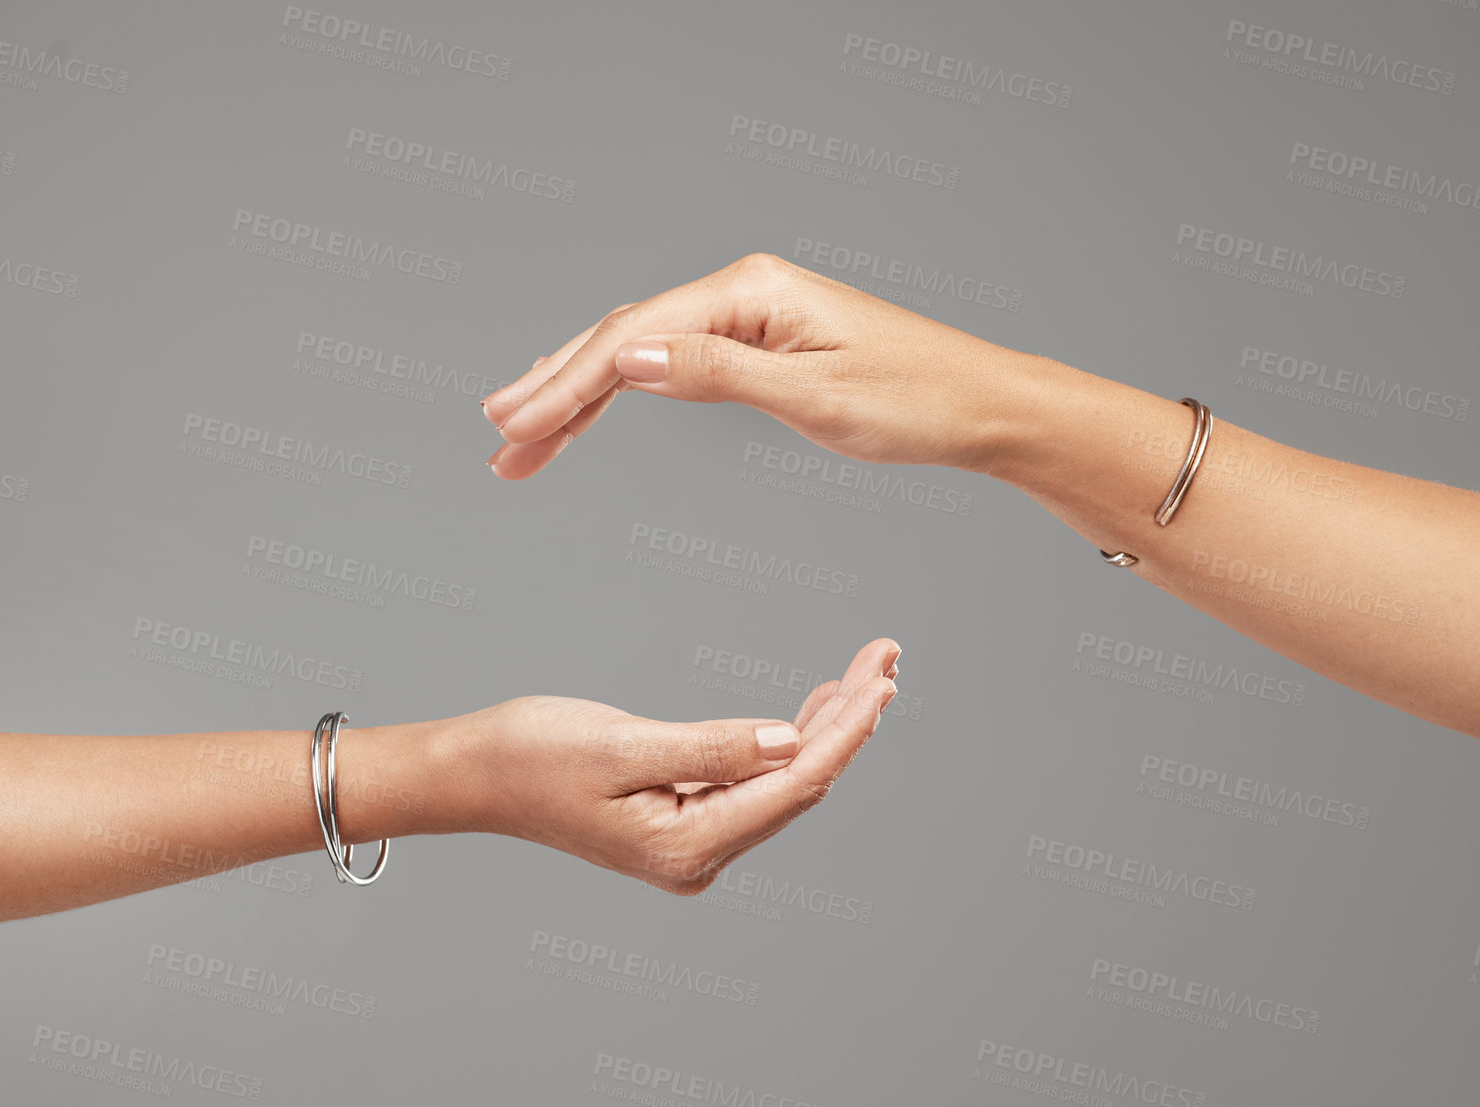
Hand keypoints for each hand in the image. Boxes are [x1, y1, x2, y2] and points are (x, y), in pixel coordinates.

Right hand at [446, 636, 899, 893]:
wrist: (473, 776)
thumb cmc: (531, 754)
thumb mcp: (622, 744)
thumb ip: (712, 749)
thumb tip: (791, 742)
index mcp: (686, 847)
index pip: (795, 783)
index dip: (847, 730)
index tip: (881, 678)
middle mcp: (699, 858)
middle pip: (800, 784)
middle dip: (848, 721)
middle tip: (886, 656)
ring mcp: (694, 846)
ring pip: (784, 783)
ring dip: (826, 728)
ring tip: (867, 674)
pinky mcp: (684, 824)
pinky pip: (755, 782)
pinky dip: (787, 740)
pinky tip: (816, 709)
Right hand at [480, 253, 1034, 479]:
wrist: (981, 405)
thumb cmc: (917, 400)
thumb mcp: (816, 396)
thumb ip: (718, 374)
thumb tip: (628, 356)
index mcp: (751, 291)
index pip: (633, 335)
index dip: (566, 385)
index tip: (516, 428)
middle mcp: (742, 291)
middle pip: (622, 336)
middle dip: (555, 390)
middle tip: (498, 441)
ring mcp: (748, 315)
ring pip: (639, 350)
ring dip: (577, 395)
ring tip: (520, 439)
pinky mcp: (759, 343)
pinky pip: (672, 362)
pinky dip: (624, 392)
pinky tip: (586, 413)